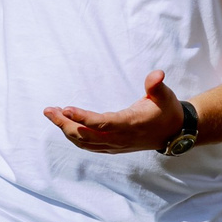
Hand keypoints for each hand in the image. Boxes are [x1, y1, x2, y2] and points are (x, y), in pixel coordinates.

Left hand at [45, 72, 182, 154]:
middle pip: (86, 135)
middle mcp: (119, 138)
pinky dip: (74, 137)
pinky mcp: (112, 147)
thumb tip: (157, 74)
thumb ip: (156, 85)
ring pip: (84, 142)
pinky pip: (88, 145)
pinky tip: (65, 126)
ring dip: (66, 130)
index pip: (102, 124)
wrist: (173, 133)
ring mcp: (115, 145)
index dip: (83, 118)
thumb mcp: (164, 95)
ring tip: (52, 114)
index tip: (66, 108)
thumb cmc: (166, 110)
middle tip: (49, 110)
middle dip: (65, 124)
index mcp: (130, 124)